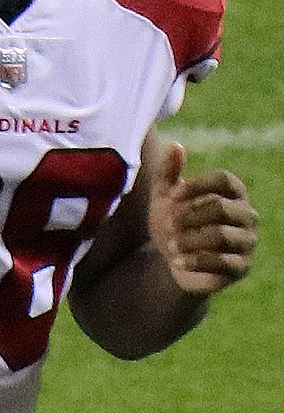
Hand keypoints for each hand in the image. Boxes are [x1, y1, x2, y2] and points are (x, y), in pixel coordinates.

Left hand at [147, 142, 258, 294]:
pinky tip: (175, 262)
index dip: (197, 185)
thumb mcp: (165, 196)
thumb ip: (169, 172)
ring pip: (222, 236)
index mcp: (233, 193)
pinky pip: (222, 262)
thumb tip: (175, 145)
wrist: (174, 260)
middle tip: (168, 224)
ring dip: (190, 239)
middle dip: (189, 216)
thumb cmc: (174, 221)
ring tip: (170, 244)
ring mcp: (247, 242)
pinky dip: (194, 261)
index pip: (224, 179)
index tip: (171, 195)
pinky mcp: (241, 267)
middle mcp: (247, 215)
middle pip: (222, 208)